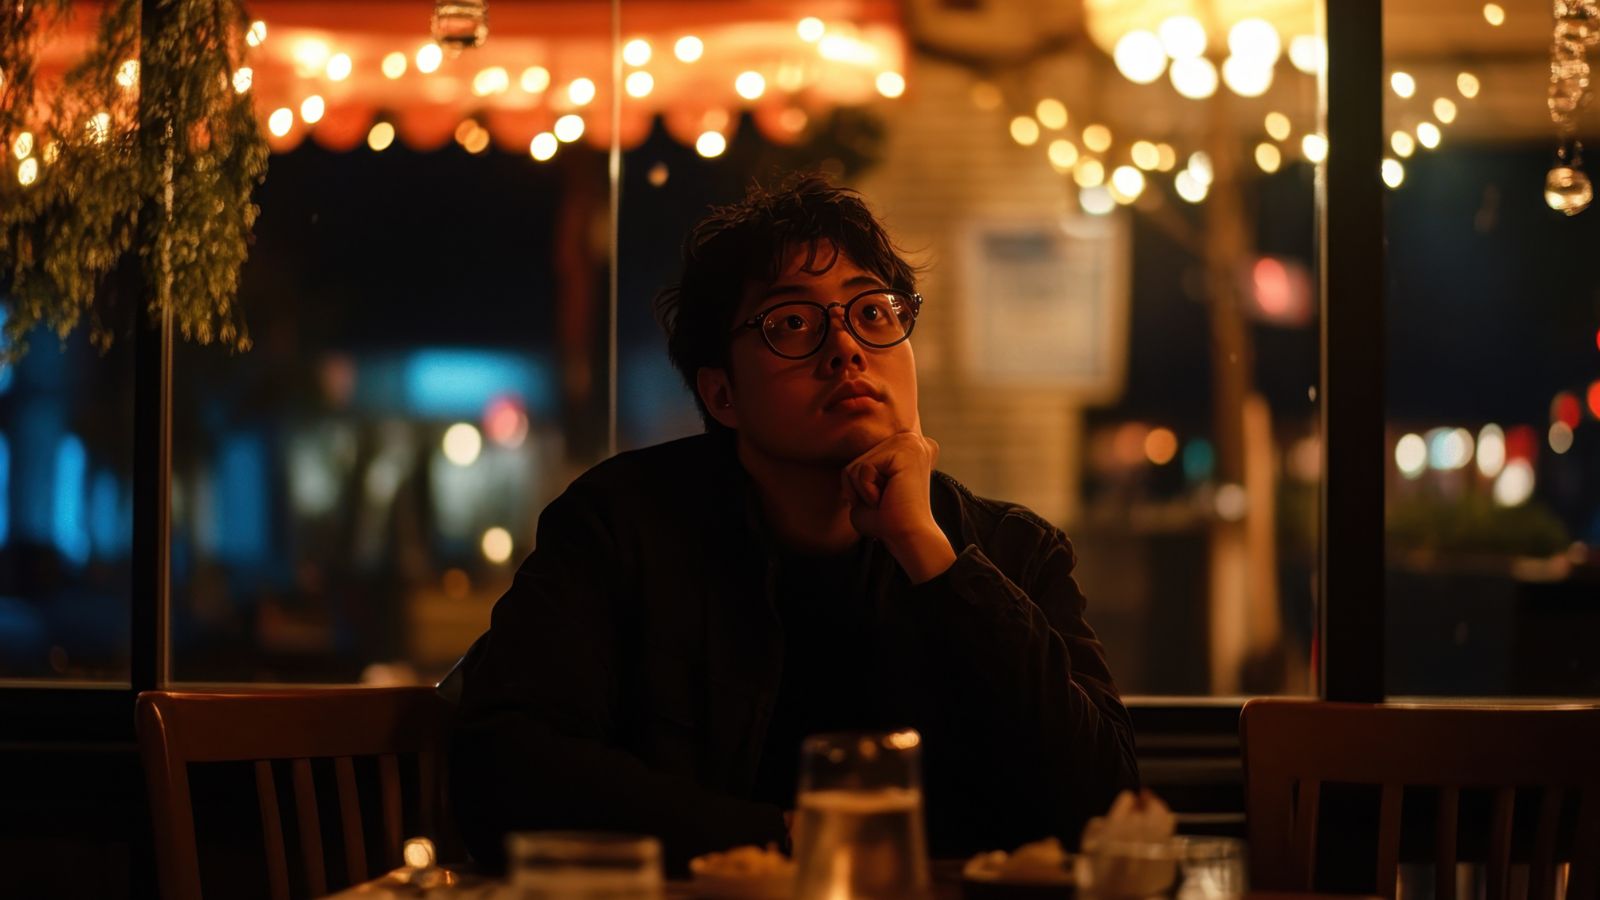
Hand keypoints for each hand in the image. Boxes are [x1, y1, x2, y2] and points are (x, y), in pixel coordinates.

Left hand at [841, 433, 956, 582]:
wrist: (909, 537)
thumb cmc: (888, 521)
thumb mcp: (865, 489)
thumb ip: (856, 470)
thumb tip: (840, 447)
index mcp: (904, 447)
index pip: (860, 458)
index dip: (862, 486)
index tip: (887, 499)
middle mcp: (910, 439)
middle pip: (856, 459)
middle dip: (860, 488)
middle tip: (886, 501)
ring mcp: (909, 443)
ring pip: (856, 465)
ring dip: (863, 491)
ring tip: (888, 499)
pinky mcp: (904, 452)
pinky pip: (862, 469)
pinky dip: (867, 491)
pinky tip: (888, 497)